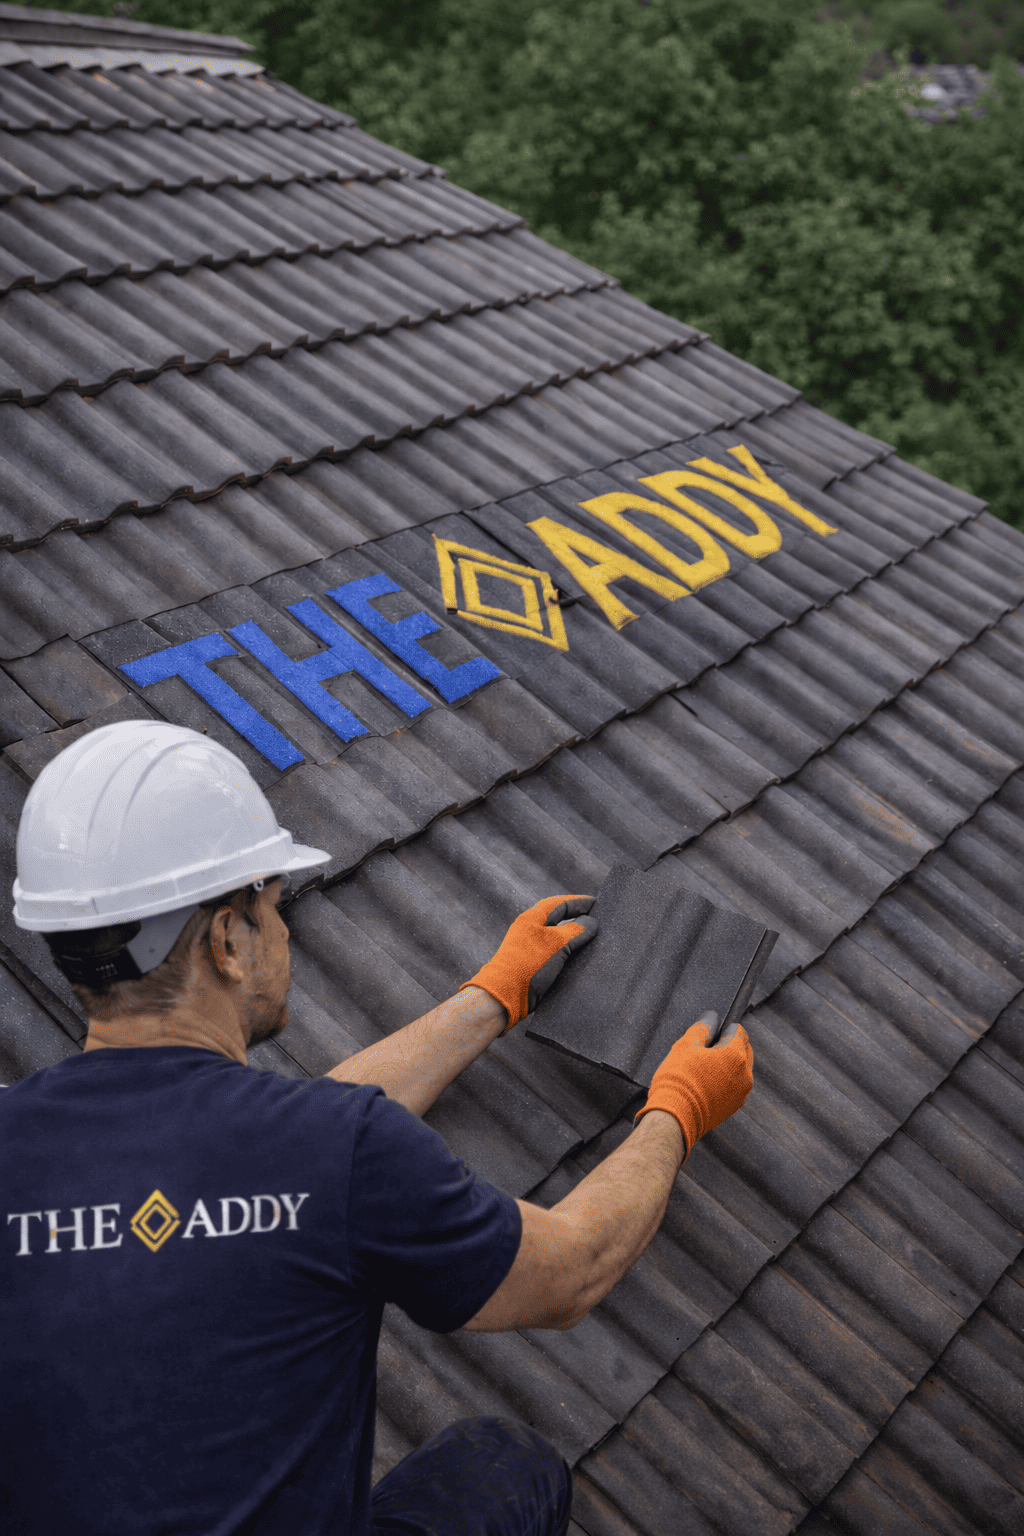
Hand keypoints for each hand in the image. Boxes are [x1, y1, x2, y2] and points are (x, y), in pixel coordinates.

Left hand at [461, 895, 597, 1029]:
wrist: (505, 996)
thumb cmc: (529, 964)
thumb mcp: (557, 943)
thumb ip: (576, 930)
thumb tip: (591, 922)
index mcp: (533, 918)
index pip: (560, 903)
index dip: (580, 902)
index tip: (598, 904)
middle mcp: (531, 931)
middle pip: (560, 920)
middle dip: (579, 918)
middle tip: (599, 921)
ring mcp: (533, 949)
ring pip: (559, 939)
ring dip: (576, 939)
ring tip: (596, 941)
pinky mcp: (535, 966)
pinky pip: (557, 955)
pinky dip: (570, 955)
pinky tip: (583, 961)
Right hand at [636, 1013, 752, 1158]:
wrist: (674, 1117)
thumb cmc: (678, 1079)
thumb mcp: (685, 1045)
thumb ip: (702, 1027)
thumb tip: (711, 1018)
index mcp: (736, 1056)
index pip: (739, 1031)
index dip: (724, 1028)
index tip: (711, 1033)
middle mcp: (745, 1075)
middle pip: (743, 1051)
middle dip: (728, 1046)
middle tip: (705, 1050)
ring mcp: (741, 1094)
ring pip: (739, 1070)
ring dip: (727, 1065)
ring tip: (702, 1069)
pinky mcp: (733, 1108)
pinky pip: (733, 1087)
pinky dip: (724, 1082)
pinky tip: (704, 1084)